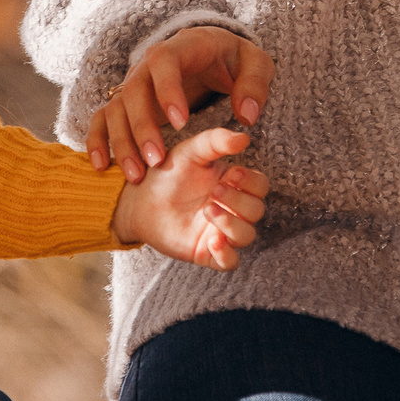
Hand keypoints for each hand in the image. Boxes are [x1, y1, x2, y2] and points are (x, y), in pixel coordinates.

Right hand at [92, 25, 272, 181]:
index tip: (181, 123)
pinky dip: (97, 140)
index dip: (167, 90)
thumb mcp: (256, 64)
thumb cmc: (234, 60)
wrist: (210, 52)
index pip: (164, 62)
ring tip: (136, 175)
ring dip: (121, 141)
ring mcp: (134, 83)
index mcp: (181, 47)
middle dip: (142, 127)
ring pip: (116, 108)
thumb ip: (255, 84)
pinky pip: (102, 118)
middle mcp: (149, 65)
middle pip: (134, 90)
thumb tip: (247, 115)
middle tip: (156, 161)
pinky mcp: (126, 102)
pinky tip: (101, 167)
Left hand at [110, 126, 268, 270]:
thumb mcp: (190, 152)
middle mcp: (232, 209)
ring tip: (207, 210)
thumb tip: (244, 138)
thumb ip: (215, 141)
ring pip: (246, 236)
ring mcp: (221, 232)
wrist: (139, 200)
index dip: (251, 182)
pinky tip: (211, 241)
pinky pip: (230, 262)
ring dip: (232, 224)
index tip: (231, 174)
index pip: (260, 186)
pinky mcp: (207, 253)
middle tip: (214, 191)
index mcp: (233, 185)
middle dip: (238, 201)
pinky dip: (226, 254)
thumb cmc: (167, 174)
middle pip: (256, 211)